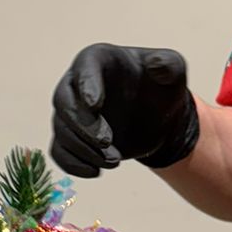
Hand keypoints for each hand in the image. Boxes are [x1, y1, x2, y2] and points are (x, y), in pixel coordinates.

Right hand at [50, 45, 199, 175]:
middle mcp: (76, 84)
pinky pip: (59, 152)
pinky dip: (73, 165)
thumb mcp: (172, 70)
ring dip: (85, 150)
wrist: (156, 116)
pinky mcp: (71, 136)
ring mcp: (70, 112)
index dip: (87, 86)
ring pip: (62, 131)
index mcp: (97, 60)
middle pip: (64, 103)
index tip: (95, 105)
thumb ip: (168, 65)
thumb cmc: (161, 86)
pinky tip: (96, 172)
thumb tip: (157, 65)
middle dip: (84, 126)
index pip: (84, 69)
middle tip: (107, 142)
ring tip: (115, 160)